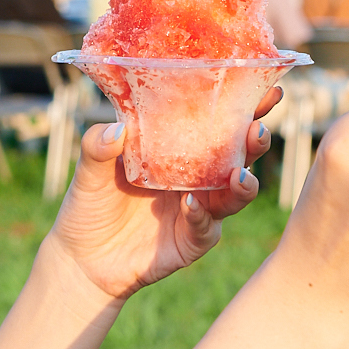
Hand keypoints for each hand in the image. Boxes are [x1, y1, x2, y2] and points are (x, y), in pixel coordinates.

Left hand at [45, 87, 280, 300]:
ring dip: (243, 182)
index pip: (218, 123)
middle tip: (257, 128)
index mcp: (180, 150)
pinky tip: (192, 204)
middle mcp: (197, 177)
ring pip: (235, 194)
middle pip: (239, 155)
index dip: (245, 106)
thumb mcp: (88, 171)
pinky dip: (202, 215)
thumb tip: (117, 129)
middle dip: (255, 141)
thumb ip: (98, 146)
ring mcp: (198, 209)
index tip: (266, 88)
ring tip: (240, 173)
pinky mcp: (191, 241)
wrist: (81, 259)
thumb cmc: (89, 205)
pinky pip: (206, 227)